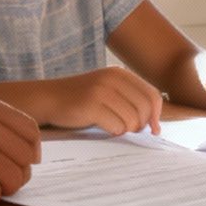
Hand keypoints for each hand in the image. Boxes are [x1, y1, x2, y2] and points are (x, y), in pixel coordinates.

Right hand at [41, 66, 163, 134]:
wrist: (48, 98)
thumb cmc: (81, 100)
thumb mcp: (107, 90)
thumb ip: (129, 99)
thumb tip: (154, 122)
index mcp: (119, 74)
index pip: (152, 95)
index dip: (156, 114)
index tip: (154, 129)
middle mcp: (112, 79)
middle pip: (145, 109)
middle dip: (141, 124)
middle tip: (131, 130)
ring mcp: (101, 91)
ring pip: (132, 120)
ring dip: (125, 129)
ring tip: (113, 126)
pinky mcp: (90, 106)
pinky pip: (116, 126)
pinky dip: (113, 131)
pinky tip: (102, 126)